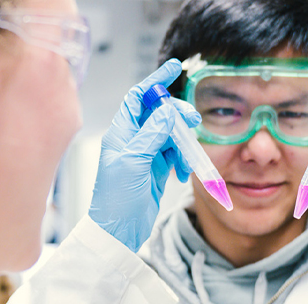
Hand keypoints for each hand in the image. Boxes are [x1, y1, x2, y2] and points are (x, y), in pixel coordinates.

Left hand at [89, 59, 200, 250]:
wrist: (118, 232)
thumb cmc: (115, 200)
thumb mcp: (133, 163)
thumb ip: (151, 135)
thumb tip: (166, 111)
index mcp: (121, 134)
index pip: (138, 98)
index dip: (155, 82)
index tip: (175, 67)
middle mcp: (133, 140)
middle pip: (160, 114)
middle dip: (178, 117)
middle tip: (192, 123)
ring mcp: (146, 154)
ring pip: (171, 135)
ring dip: (183, 144)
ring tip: (186, 161)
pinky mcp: (157, 169)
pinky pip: (175, 154)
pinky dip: (183, 159)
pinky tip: (182, 172)